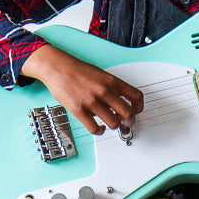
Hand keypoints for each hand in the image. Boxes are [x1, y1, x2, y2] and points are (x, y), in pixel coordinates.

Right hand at [21, 44, 143, 134]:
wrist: (59, 68)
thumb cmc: (79, 71)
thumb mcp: (102, 74)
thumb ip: (113, 88)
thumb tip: (121, 104)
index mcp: (112, 81)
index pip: (136, 96)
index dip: (139, 107)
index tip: (136, 111)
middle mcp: (105, 92)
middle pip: (128, 113)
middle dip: (129, 122)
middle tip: (126, 123)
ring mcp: (92, 102)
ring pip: (113, 123)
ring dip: (114, 126)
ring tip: (110, 124)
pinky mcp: (79, 111)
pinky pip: (95, 128)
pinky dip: (99, 131)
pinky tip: (99, 127)